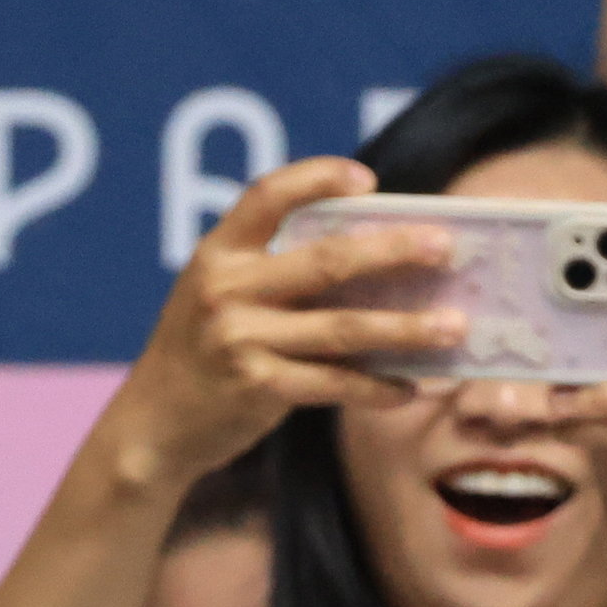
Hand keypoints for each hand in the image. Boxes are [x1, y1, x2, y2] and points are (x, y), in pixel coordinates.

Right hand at [102, 155, 454, 494]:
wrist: (151, 427)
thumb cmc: (200, 354)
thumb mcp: (216, 295)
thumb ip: (270, 272)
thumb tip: (371, 261)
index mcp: (218, 252)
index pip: (268, 195)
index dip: (317, 179)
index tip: (367, 181)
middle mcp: (226, 289)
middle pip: (327, 261)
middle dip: (393, 251)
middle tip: (445, 247)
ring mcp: (241, 340)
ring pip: (342, 329)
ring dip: (404, 328)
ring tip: (454, 328)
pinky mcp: (257, 388)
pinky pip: (333, 384)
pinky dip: (376, 387)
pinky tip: (410, 388)